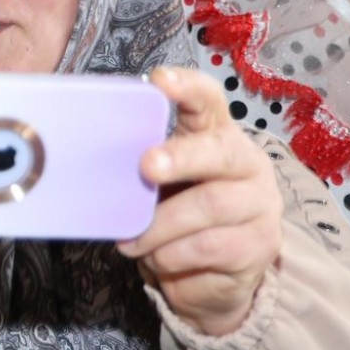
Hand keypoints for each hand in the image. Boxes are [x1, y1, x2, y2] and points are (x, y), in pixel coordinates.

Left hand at [118, 66, 282, 336]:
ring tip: (131, 243)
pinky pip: (206, 255)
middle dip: (180, 159)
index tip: (159, 80)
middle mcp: (248, 166)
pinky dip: (171, 261)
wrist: (223, 269)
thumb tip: (90, 161)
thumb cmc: (183, 207)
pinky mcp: (258, 251)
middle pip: (218, 155)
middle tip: (145, 167)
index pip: (209, 100)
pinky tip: (158, 260)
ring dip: (159, 231)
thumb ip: (143, 162)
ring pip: (207, 211)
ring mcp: (260, 208)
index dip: (187, 87)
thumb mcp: (165, 179)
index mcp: (219, 135)